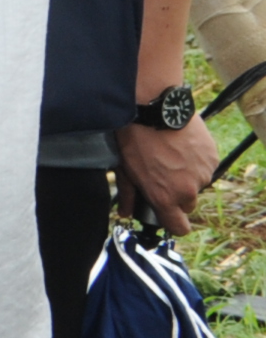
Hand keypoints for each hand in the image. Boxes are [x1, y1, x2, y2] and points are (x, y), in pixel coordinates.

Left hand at [119, 112, 219, 234]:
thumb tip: (125, 213)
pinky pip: (205, 166)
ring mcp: (203, 174)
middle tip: (162, 174)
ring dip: (187, 175)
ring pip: (197, 184)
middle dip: (177, 194)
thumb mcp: (125, 168)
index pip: (179, 228)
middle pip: (187, 204)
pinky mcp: (212, 158)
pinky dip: (195, 160)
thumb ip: (128, 194)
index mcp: (165, 198)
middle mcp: (187, 191)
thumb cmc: (135, 138)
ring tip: (170, 154)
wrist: (155, 109)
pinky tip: (180, 145)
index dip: (173, 223)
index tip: (167, 215)